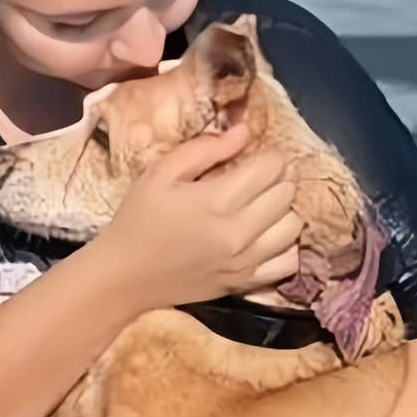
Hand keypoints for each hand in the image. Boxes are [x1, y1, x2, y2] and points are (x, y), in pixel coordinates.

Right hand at [101, 122, 302, 311]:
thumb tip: (244, 132)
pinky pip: (288, 261)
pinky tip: (265, 237)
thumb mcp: (158, 173)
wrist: (123, 277)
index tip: (256, 157)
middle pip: (286, 194)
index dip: (269, 155)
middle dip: (278, 179)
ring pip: (293, 226)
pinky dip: (283, 245)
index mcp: (216, 201)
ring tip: (263, 207)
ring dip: (283, 210)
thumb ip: (204, 149)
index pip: (271, 167)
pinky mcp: (245, 283)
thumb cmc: (137, 219)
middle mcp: (238, 232)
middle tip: (259, 178)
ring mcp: (245, 261)